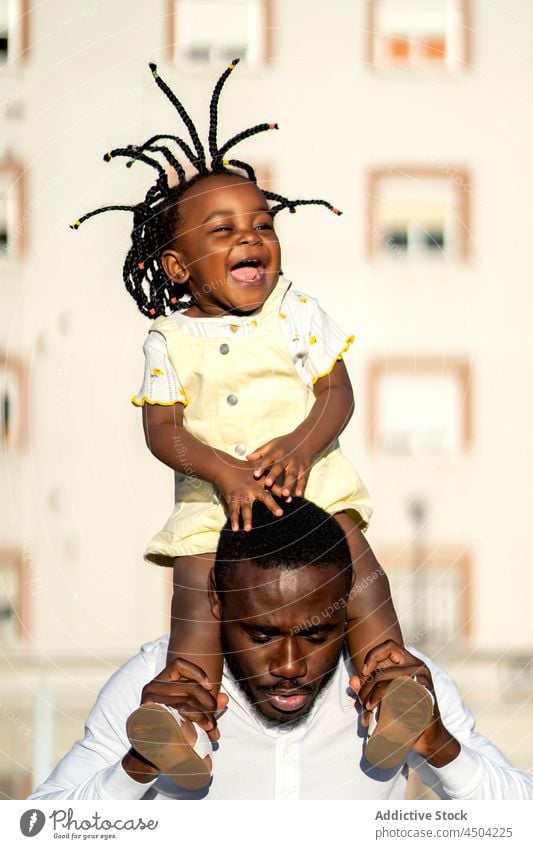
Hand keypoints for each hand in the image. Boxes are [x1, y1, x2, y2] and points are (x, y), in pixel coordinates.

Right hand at [140, 657, 227, 741]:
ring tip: (212, 727)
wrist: (150, 754)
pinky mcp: (152, 713)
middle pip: (190, 686)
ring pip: (188, 700)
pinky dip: (197, 717)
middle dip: (209, 703)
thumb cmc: (171, 730)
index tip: (210, 686)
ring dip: (206, 715)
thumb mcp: (191, 712)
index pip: (178, 664)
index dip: (197, 672)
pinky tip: (203, 727)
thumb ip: (206, 704)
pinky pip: (182, 709)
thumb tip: (225, 699)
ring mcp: (150, 700)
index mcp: (160, 682)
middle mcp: (152, 687)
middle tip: (215, 720)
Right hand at [213, 462, 283, 530]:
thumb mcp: (258, 467)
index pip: (274, 486)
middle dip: (271, 505)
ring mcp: (241, 494)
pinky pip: (233, 511)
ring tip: (249, 529)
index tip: (290, 499)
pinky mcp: (232, 498)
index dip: (282, 491)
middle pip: (263, 497)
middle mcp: (252, 488)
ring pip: (245, 508)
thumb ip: (270, 470)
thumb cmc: (244, 468)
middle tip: (280, 513)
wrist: (224, 467)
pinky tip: (235, 529)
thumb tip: (283, 468)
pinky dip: (234, 520)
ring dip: (247, 519)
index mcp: (261, 480)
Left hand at [247, 434, 314, 498]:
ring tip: (285, 494)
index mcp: (277, 451)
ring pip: (292, 475)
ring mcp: (297, 464)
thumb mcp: (272, 444)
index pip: (268, 459)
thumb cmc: (285, 443)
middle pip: (280, 467)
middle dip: (274, 475)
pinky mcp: (305, 469)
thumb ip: (260, 452)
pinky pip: (303, 479)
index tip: (255, 475)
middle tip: (268, 484)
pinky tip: (299, 495)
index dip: (261, 466)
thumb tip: (247, 457)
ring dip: (289, 484)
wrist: (306, 439)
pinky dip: (301, 487)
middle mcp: (287, 458)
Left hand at [350, 640, 460, 767]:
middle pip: (382, 672)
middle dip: (366, 690)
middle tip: (363, 704)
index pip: (390, 645)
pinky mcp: (423, 702)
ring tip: (367, 711)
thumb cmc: (406, 713)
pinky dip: (382, 711)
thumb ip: (368, 687)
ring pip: (386, 687)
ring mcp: (424, 684)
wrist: (429, 737)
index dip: (373, 655)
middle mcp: (420, 669)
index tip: (365, 671)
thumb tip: (353, 681)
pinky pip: (395, 703)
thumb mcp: (385, 696)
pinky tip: (379, 719)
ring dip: (371, 701)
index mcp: (412, 663)